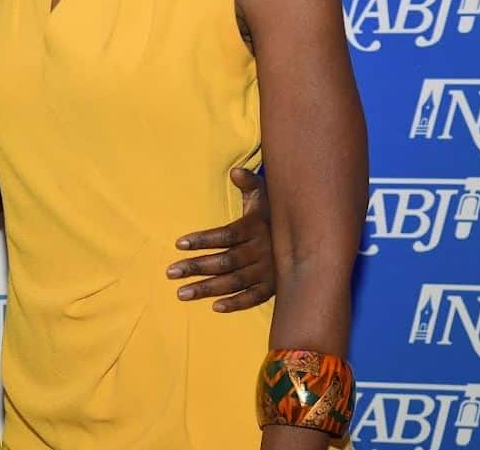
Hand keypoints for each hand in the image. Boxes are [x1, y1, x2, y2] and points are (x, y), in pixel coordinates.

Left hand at [165, 168, 274, 312]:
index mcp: (255, 228)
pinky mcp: (273, 287)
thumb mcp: (264, 194)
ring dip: (208, 289)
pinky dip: (236, 303)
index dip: (203, 240)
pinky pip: (254, 298)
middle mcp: (261, 251)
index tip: (178, 244)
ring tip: (182, 293)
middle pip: (225, 261)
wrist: (309, 235)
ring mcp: (268, 272)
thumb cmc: (275, 212)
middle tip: (170, 272)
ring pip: (234, 282)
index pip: (225, 236)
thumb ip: (249, 182)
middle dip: (196, 267)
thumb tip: (235, 171)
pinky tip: (215, 307)